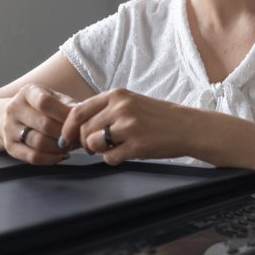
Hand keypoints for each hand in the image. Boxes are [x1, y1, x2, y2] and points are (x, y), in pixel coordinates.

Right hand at [2, 84, 76, 163]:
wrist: (15, 116)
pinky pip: (32, 157)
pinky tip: (61, 155)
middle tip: (78, 138)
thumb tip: (85, 118)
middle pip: (44, 124)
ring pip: (39, 142)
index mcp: (27, 92)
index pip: (44, 102)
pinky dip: (51, 158)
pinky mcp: (10, 146)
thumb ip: (70, 106)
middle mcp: (14, 109)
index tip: (77, 122)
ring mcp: (9, 128)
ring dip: (59, 147)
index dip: (63, 114)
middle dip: (65, 134)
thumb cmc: (43, 108)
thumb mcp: (56, 99)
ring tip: (70, 146)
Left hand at [59, 88, 191, 164]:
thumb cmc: (158, 117)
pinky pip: (109, 158)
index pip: (78, 111)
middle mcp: (121, 108)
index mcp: (117, 95)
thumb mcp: (131, 103)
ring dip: (99, 151)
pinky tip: (127, 153)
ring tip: (114, 148)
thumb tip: (75, 126)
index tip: (67, 139)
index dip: (67, 128)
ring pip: (93, 144)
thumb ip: (105, 109)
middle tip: (95, 148)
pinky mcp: (137, 145)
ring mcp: (129, 127)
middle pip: (84, 130)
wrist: (187, 127)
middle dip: (85, 143)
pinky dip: (114, 159)